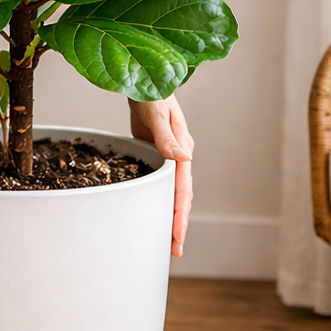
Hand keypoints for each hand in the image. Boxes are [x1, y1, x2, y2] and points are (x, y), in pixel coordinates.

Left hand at [127, 96, 193, 256]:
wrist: (147, 80)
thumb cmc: (153, 92)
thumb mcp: (158, 113)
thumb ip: (167, 137)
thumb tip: (183, 159)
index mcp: (182, 150)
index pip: (182, 189)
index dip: (179, 214)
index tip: (177, 235)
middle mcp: (178, 157)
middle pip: (180, 197)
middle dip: (178, 224)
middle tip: (173, 250)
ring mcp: (167, 158)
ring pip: (170, 193)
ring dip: (168, 215)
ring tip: (165, 240)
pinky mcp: (155, 155)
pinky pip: (158, 183)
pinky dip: (156, 200)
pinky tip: (150, 212)